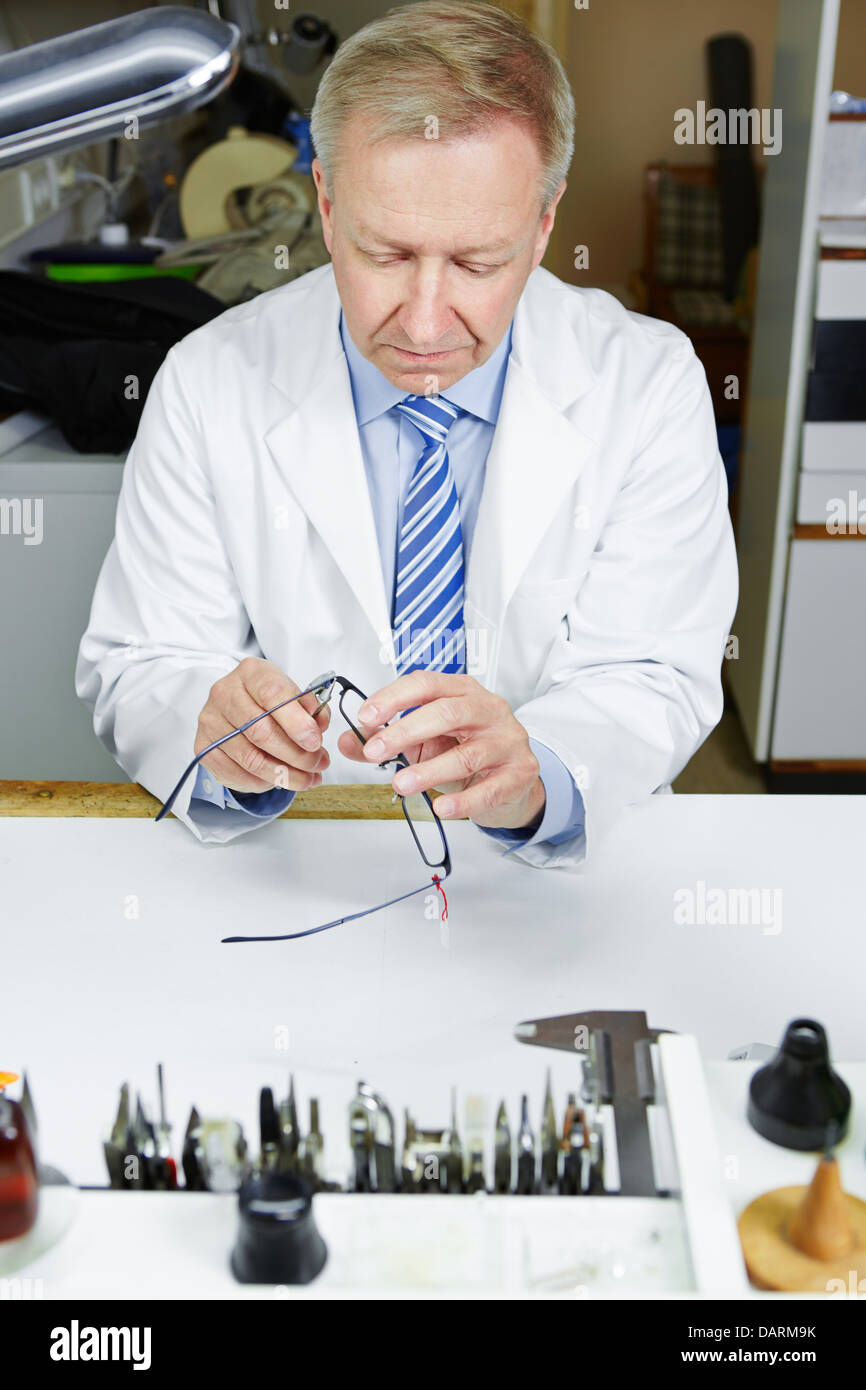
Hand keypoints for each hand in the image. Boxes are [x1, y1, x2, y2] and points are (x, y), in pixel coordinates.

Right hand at [195, 658, 329, 793]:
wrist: (238, 708)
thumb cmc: (270, 701)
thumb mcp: (294, 695)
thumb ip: (311, 707)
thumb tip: (319, 725)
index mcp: (250, 672)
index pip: (272, 695)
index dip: (296, 722)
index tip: (315, 742)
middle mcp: (224, 693)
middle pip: (261, 731)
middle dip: (296, 754)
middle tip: (318, 764)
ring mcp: (210, 721)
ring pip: (251, 758)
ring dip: (285, 774)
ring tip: (308, 778)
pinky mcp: (203, 746)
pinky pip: (237, 773)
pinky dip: (263, 782)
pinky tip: (281, 780)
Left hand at [336, 671, 544, 829]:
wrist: (512, 779)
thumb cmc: (467, 751)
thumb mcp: (425, 741)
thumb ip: (387, 740)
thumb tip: (348, 742)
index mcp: (463, 691)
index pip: (426, 684)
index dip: (393, 698)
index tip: (367, 717)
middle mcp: (489, 709)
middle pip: (446, 713)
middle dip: (405, 732)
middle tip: (375, 752)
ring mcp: (508, 741)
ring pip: (466, 755)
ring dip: (428, 771)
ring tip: (400, 784)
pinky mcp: (519, 773)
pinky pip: (489, 789)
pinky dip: (462, 801)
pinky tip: (440, 807)